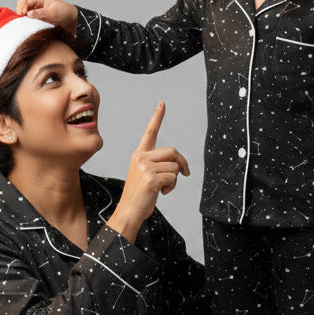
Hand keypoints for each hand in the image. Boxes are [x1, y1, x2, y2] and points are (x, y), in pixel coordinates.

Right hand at [15, 0, 77, 33]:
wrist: (71, 20)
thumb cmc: (64, 12)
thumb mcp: (52, 12)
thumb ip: (40, 13)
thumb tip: (28, 14)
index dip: (21, 5)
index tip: (22, 13)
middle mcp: (36, 3)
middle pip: (22, 5)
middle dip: (20, 11)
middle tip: (22, 19)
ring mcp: (36, 10)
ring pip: (24, 13)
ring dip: (23, 17)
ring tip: (24, 23)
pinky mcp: (37, 18)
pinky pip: (28, 19)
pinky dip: (26, 22)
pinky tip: (28, 25)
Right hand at [108, 102, 189, 241]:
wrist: (129, 210)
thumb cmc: (140, 195)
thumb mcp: (148, 175)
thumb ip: (159, 165)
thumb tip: (181, 166)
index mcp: (139, 154)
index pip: (150, 132)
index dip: (157, 117)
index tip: (162, 103)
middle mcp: (141, 157)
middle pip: (172, 151)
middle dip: (182, 163)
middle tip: (184, 174)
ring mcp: (145, 167)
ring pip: (175, 166)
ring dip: (175, 179)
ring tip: (164, 187)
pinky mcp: (151, 178)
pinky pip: (173, 177)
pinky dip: (172, 186)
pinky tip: (162, 192)